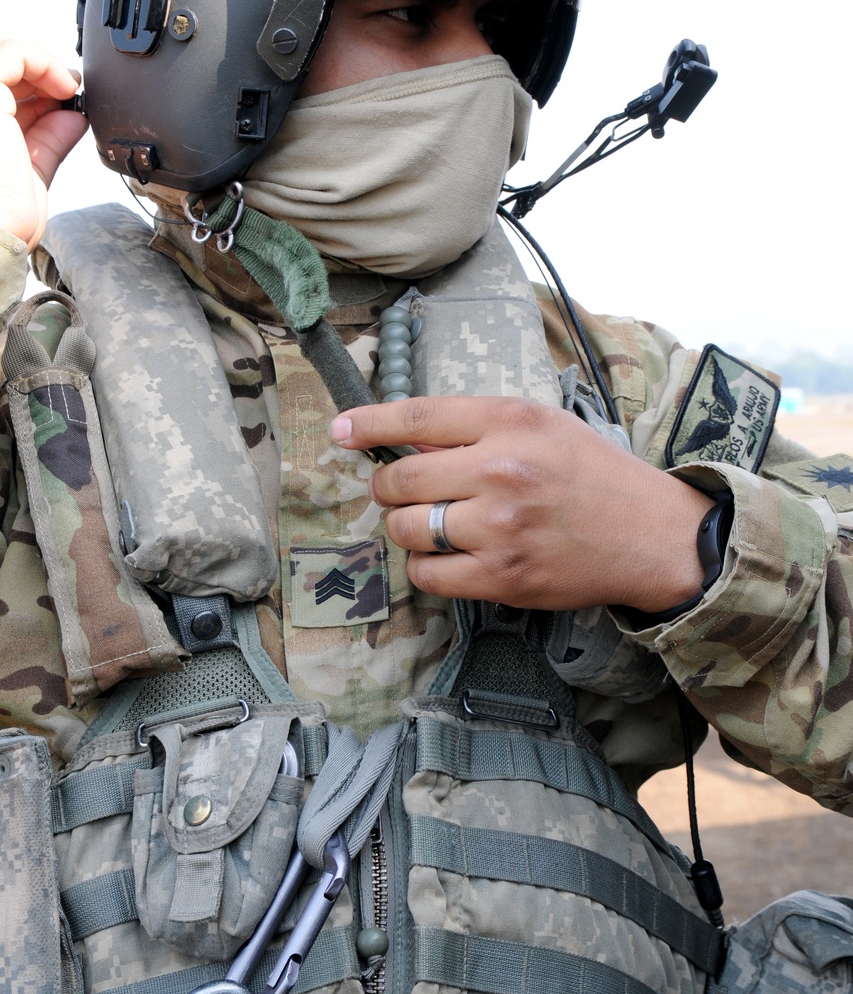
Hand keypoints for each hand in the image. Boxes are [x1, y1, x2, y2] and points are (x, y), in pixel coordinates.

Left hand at [330, 396, 713, 611]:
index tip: (341, 431)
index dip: (368, 424)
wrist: (651, 534)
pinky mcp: (502, 577)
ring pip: (406, 529)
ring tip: (433, 523)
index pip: (417, 417)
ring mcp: (500, 528)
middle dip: (387, 486)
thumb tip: (405, 441)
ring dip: (407, 527)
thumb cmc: (592, 475)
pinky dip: (427, 567)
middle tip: (400, 490)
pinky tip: (449, 556)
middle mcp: (501, 470)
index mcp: (510, 421)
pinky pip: (428, 575)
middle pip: (400, 479)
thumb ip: (476, 429)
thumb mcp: (541, 426)